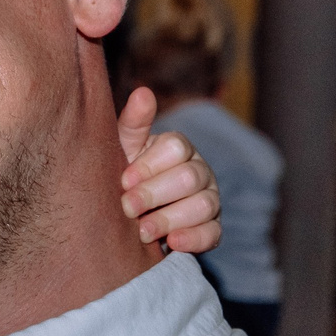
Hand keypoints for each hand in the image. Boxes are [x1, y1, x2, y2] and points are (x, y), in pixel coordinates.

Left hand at [115, 87, 222, 254]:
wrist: (127, 216)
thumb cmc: (125, 175)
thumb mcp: (122, 149)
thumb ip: (133, 124)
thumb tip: (142, 92)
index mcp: (178, 148)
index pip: (176, 148)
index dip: (149, 165)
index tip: (123, 181)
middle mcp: (199, 171)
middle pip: (190, 177)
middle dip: (154, 194)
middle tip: (126, 208)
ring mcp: (209, 200)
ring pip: (204, 205)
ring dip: (169, 219)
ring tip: (141, 230)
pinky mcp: (211, 229)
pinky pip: (213, 234)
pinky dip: (194, 239)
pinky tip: (172, 243)